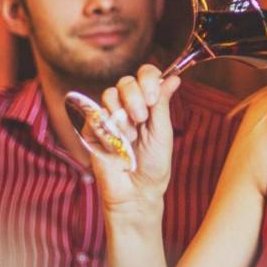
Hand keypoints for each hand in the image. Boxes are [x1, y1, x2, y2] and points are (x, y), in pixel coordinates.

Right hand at [74, 64, 180, 215]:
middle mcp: (128, 106)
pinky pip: (95, 114)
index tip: (153, 98)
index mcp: (148, 103)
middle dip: (135, 97)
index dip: (148, 79)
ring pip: (110, 94)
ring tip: (131, 138)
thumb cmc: (153, 164)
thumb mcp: (162, 131)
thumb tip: (174, 77)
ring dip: (123, 115)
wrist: (136, 191)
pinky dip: (108, 128)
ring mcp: (109, 116)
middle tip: (141, 118)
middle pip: (126, 81)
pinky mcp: (92, 128)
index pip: (145, 75)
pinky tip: (116, 143)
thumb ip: (162, 102)